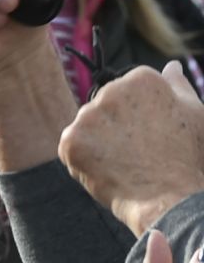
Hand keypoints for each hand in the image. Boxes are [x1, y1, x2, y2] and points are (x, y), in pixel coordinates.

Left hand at [59, 62, 203, 235]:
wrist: (172, 196)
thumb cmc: (188, 156)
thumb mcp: (193, 111)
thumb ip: (177, 85)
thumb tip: (171, 66)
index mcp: (141, 78)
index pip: (126, 91)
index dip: (137, 116)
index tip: (150, 133)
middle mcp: (111, 91)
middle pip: (103, 107)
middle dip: (114, 126)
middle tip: (137, 150)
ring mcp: (88, 116)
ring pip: (86, 127)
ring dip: (97, 143)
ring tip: (124, 161)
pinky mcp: (71, 141)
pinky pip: (71, 147)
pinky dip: (83, 160)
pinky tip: (106, 169)